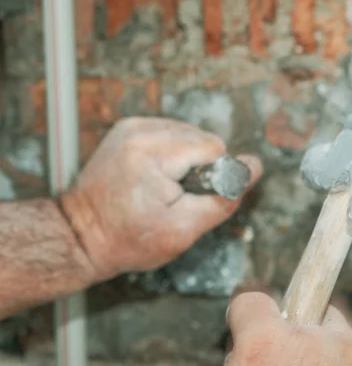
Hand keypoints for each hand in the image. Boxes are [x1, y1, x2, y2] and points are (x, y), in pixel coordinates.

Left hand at [60, 117, 261, 280]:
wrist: (82, 235)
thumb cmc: (130, 239)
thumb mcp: (184, 230)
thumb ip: (224, 197)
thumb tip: (255, 166)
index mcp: (152, 153)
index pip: (213, 148)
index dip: (212, 176)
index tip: (188, 197)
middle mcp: (140, 131)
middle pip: (201, 138)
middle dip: (199, 168)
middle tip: (174, 197)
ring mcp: (131, 127)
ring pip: (188, 134)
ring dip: (186, 160)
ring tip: (162, 188)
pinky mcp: (128, 128)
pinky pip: (170, 134)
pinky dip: (172, 154)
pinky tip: (156, 176)